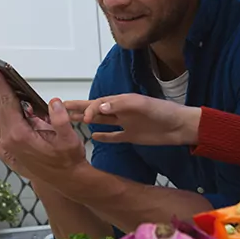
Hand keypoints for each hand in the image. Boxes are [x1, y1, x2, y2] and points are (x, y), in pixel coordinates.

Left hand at [0, 65, 87, 181]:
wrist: (65, 180)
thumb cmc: (67, 160)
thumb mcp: (69, 138)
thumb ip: (60, 119)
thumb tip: (53, 102)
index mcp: (18, 136)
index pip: (4, 102)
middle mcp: (6, 141)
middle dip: (0, 92)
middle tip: (14, 84)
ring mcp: (3, 146)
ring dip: (0, 103)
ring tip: (18, 98)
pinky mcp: (4, 149)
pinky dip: (2, 114)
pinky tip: (18, 111)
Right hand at [64, 94, 200, 145]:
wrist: (180, 126)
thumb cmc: (163, 112)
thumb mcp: (142, 105)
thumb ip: (121, 104)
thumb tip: (100, 105)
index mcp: (122, 101)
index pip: (98, 103)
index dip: (86, 109)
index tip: (80, 118)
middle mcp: (121, 111)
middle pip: (95, 109)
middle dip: (78, 109)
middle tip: (60, 108)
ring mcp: (126, 124)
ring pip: (101, 122)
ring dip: (86, 120)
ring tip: (71, 120)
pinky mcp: (132, 136)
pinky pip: (113, 136)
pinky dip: (103, 136)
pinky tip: (93, 137)